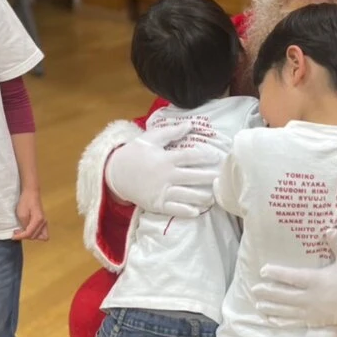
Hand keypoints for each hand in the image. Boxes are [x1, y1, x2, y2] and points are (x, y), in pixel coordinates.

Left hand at [14, 188, 47, 240]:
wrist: (31, 193)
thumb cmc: (25, 202)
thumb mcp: (21, 213)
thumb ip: (24, 224)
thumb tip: (24, 231)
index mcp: (38, 220)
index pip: (29, 234)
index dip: (20, 236)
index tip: (13, 236)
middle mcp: (43, 222)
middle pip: (35, 236)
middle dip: (25, 236)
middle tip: (17, 232)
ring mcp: (45, 222)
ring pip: (41, 236)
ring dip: (31, 236)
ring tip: (23, 232)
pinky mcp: (43, 221)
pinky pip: (43, 233)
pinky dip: (36, 234)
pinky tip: (29, 230)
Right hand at [106, 121, 221, 217]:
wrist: (114, 173)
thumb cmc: (134, 153)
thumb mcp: (150, 138)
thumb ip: (171, 132)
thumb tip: (190, 124)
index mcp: (165, 158)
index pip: (190, 157)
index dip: (205, 156)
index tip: (216, 157)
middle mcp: (165, 175)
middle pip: (192, 177)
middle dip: (208, 177)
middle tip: (222, 178)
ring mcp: (161, 191)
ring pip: (186, 195)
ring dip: (202, 196)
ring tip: (214, 197)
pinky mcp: (156, 204)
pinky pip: (174, 209)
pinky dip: (186, 211)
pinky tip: (197, 212)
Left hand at [252, 229, 336, 326]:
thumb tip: (328, 228)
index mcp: (319, 280)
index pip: (292, 277)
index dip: (276, 274)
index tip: (264, 270)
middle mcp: (313, 298)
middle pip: (285, 296)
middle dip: (268, 292)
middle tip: (253, 289)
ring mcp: (315, 311)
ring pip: (288, 311)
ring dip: (271, 307)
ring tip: (258, 304)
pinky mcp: (319, 321)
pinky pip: (296, 323)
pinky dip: (282, 321)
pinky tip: (272, 320)